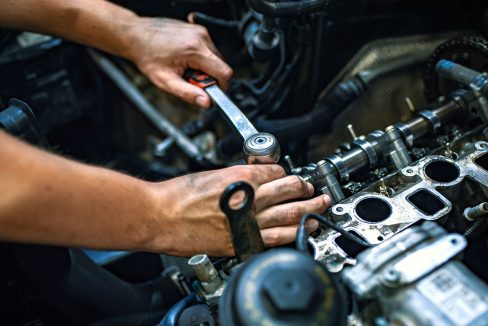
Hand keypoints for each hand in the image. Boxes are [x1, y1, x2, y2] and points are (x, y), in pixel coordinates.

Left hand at [127, 17, 232, 107]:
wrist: (136, 36)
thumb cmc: (148, 56)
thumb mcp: (165, 81)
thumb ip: (188, 93)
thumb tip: (206, 102)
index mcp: (195, 50)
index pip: (224, 72)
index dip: (221, 86)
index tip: (210, 91)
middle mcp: (201, 37)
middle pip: (221, 65)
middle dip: (209, 77)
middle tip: (189, 78)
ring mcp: (200, 32)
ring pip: (215, 58)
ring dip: (204, 67)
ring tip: (185, 67)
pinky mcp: (198, 30)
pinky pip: (208, 49)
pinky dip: (200, 58)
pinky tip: (185, 58)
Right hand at [149, 165, 329, 255]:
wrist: (160, 216)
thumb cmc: (179, 195)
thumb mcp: (213, 174)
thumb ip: (238, 176)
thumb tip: (256, 178)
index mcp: (242, 176)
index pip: (277, 172)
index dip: (285, 173)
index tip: (289, 176)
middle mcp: (250, 198)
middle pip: (291, 190)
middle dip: (306, 189)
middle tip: (313, 189)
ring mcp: (248, 222)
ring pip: (291, 215)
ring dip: (310, 210)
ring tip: (319, 208)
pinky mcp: (241, 242)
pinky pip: (275, 238)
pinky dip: (293, 234)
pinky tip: (303, 231)